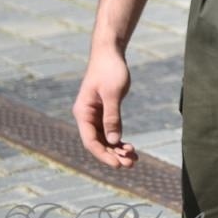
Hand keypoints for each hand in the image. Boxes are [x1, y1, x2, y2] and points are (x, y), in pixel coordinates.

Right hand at [73, 48, 139, 168]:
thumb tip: (114, 141)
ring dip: (117, 150)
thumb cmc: (110, 70)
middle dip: (113, 155)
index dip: (104, 155)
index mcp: (83, 113)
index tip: (118, 164)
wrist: (110, 53)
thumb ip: (112, 117)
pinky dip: (119, 140)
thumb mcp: (113, 93)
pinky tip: (129, 148)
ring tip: (134, 159)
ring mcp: (94, 115)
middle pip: (98, 143)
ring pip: (105, 139)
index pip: (91, 141)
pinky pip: (110, 131)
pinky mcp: (104, 112)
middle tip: (131, 164)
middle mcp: (86, 117)